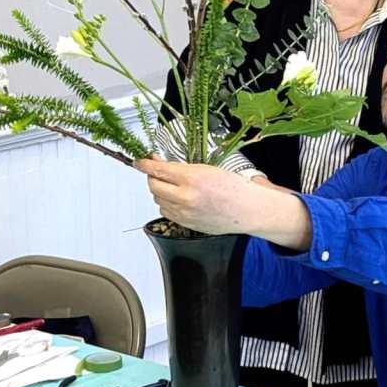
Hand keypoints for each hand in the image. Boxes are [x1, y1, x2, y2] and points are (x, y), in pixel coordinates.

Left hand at [134, 157, 312, 249]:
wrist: (248, 210)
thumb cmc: (235, 188)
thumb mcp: (208, 169)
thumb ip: (182, 168)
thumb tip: (162, 164)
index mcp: (193, 178)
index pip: (159, 170)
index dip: (145, 164)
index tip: (139, 161)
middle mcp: (186, 197)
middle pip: (154, 185)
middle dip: (153, 176)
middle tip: (158, 170)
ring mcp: (185, 213)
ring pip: (158, 200)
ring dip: (161, 190)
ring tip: (173, 185)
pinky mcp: (186, 224)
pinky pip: (166, 212)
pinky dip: (167, 204)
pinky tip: (178, 198)